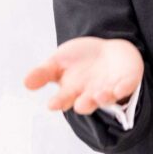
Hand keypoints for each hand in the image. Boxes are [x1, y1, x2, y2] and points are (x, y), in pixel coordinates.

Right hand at [23, 36, 143, 115]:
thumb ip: (43, 73)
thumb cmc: (79, 59)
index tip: (52, 104)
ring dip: (103, 98)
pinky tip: (119, 89)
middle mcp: (91, 94)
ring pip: (107, 98)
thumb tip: (25, 83)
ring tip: (99, 95)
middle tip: (80, 104)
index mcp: (72, 91)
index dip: (59, 102)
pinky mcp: (127, 81)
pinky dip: (123, 89)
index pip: (64, 100)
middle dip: (84, 104)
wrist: (106, 49)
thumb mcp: (57, 61)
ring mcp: (110, 89)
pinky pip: (126, 87)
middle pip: (87, 103)